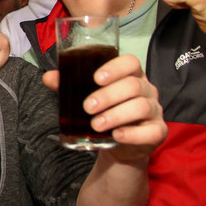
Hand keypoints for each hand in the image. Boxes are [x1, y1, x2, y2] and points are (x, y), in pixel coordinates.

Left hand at [43, 53, 166, 161]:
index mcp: (131, 76)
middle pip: (133, 86)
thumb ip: (70, 85)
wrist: (118, 143)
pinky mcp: (157, 132)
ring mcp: (154, 111)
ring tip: (95, 124)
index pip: (131, 62)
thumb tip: (48, 77)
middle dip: (108, 96)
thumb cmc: (104, 111)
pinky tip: (117, 135)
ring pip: (141, 107)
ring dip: (116, 115)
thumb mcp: (87, 96)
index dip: (115, 68)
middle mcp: (146, 90)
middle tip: (87, 107)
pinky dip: (133, 133)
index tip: (96, 78)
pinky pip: (152, 131)